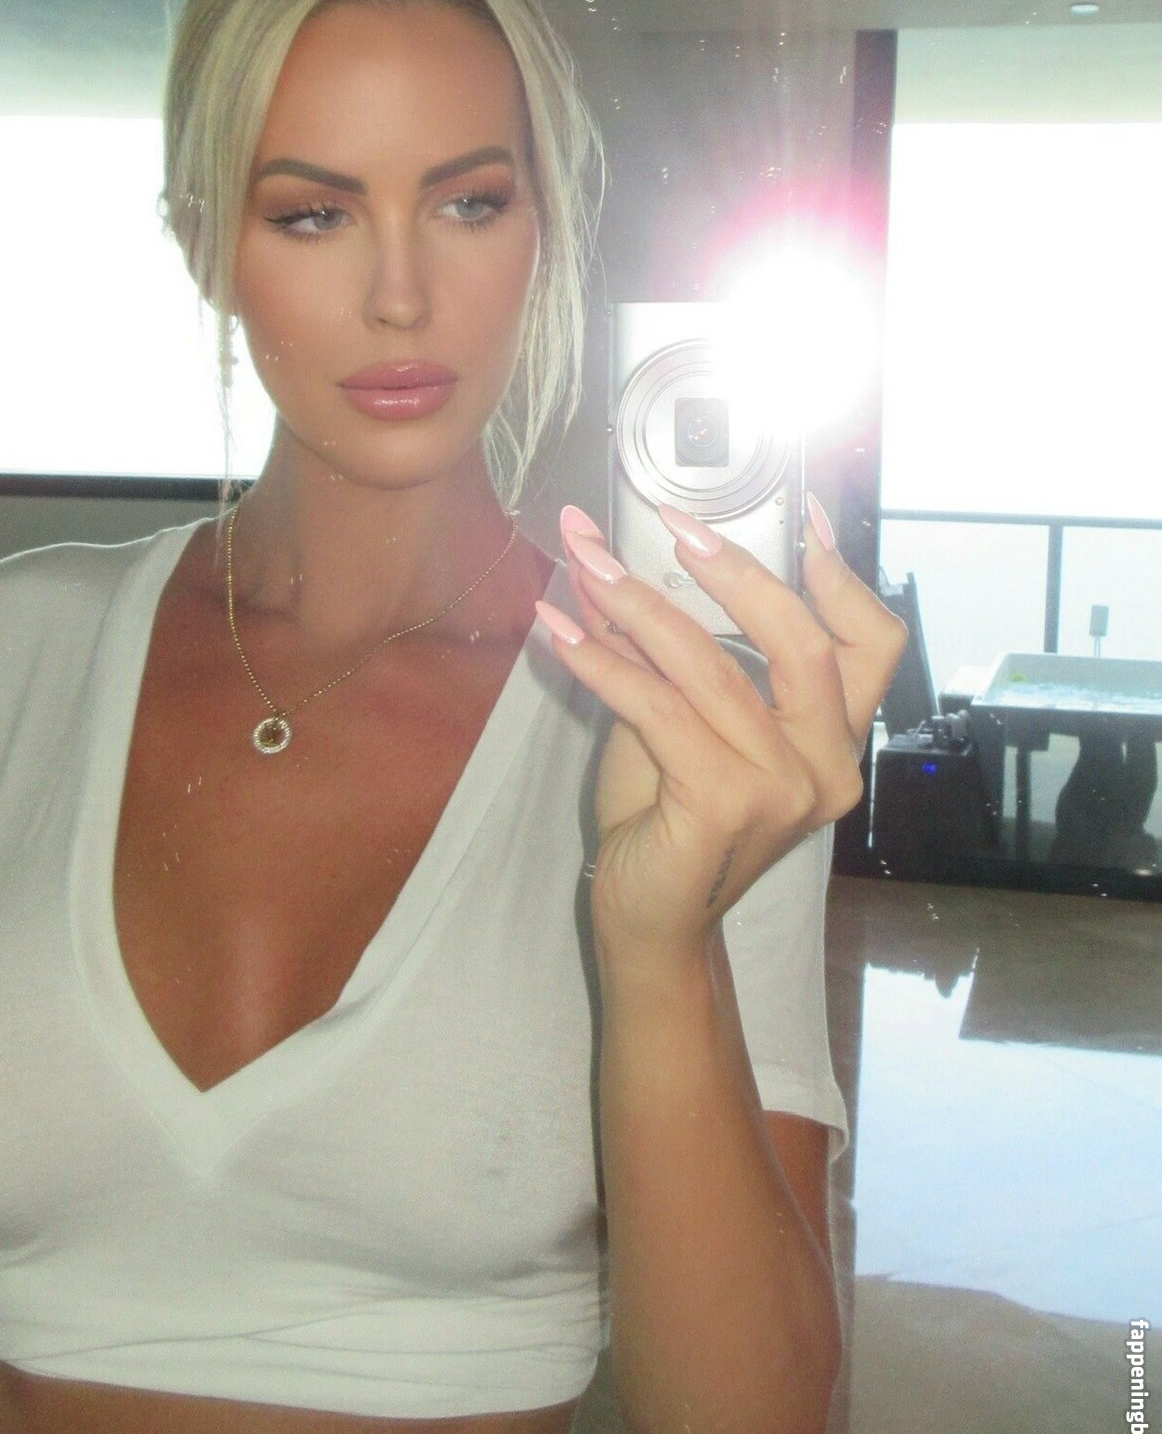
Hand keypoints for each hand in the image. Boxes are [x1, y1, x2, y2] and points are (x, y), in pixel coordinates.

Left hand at [536, 497, 909, 962]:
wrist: (652, 921)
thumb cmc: (668, 820)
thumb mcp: (679, 722)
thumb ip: (671, 655)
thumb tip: (618, 566)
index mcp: (834, 741)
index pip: (871, 645)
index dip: (842, 575)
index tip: (804, 512)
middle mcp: (826, 765)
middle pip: (803, 642)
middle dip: (734, 571)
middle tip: (673, 524)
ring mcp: (784, 790)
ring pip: (715, 669)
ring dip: (640, 606)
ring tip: (588, 564)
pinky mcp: (727, 805)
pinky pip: (659, 708)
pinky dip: (603, 661)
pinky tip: (560, 632)